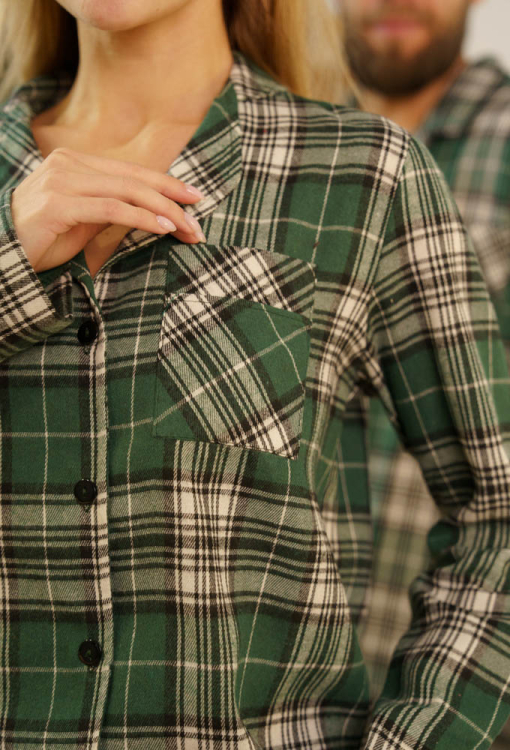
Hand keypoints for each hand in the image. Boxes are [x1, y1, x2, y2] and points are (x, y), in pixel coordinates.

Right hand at [11, 147, 205, 271]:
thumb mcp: (84, 223)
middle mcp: (68, 164)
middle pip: (134, 178)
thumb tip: (151, 212)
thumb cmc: (43, 240)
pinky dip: (141, 218)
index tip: (194, 198)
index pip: (131, 172)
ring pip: (127, 191)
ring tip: (187, 228)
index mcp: (75, 163)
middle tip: (199, 218)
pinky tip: (163, 228)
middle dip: (172, 198)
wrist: (4, 254)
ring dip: (164, 211)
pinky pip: (111, 209)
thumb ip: (112, 210)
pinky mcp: (57, 203)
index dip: (166, 184)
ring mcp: (62, 181)